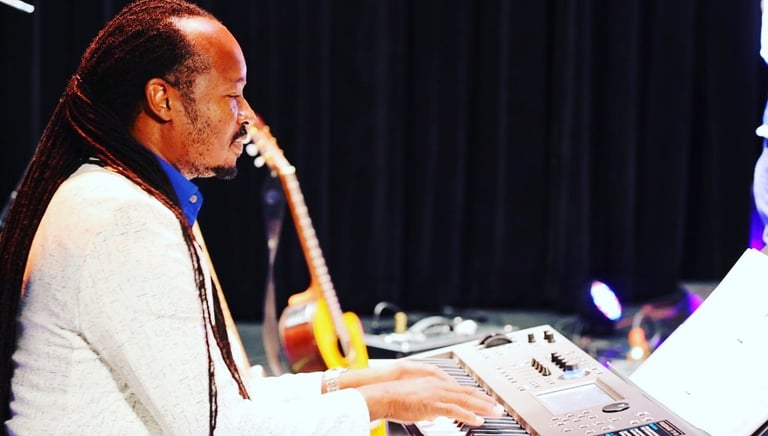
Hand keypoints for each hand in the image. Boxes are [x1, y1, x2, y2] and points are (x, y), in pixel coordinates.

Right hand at [340, 361, 502, 425]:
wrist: (383, 395)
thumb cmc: (395, 397)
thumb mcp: (417, 399)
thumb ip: (430, 404)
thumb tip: (436, 412)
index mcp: (435, 383)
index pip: (461, 389)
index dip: (477, 395)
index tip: (487, 400)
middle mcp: (439, 386)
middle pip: (468, 392)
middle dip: (486, 400)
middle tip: (498, 407)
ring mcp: (437, 394)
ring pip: (466, 400)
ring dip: (483, 407)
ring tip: (495, 413)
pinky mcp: (433, 404)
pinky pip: (455, 410)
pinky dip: (468, 415)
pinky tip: (477, 421)